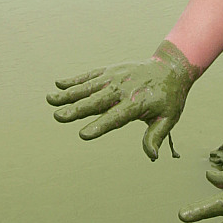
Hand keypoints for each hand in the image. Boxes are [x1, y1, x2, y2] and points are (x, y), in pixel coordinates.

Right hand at [46, 40, 201, 160]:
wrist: (171, 67)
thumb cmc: (169, 97)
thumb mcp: (169, 118)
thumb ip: (156, 136)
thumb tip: (152, 156)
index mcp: (137, 103)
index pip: (116, 117)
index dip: (100, 126)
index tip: (84, 134)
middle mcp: (123, 89)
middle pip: (97, 101)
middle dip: (77, 109)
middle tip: (59, 116)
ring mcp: (115, 77)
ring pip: (89, 87)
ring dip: (69, 93)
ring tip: (50, 100)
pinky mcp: (111, 70)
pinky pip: (91, 75)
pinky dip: (75, 80)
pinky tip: (59, 84)